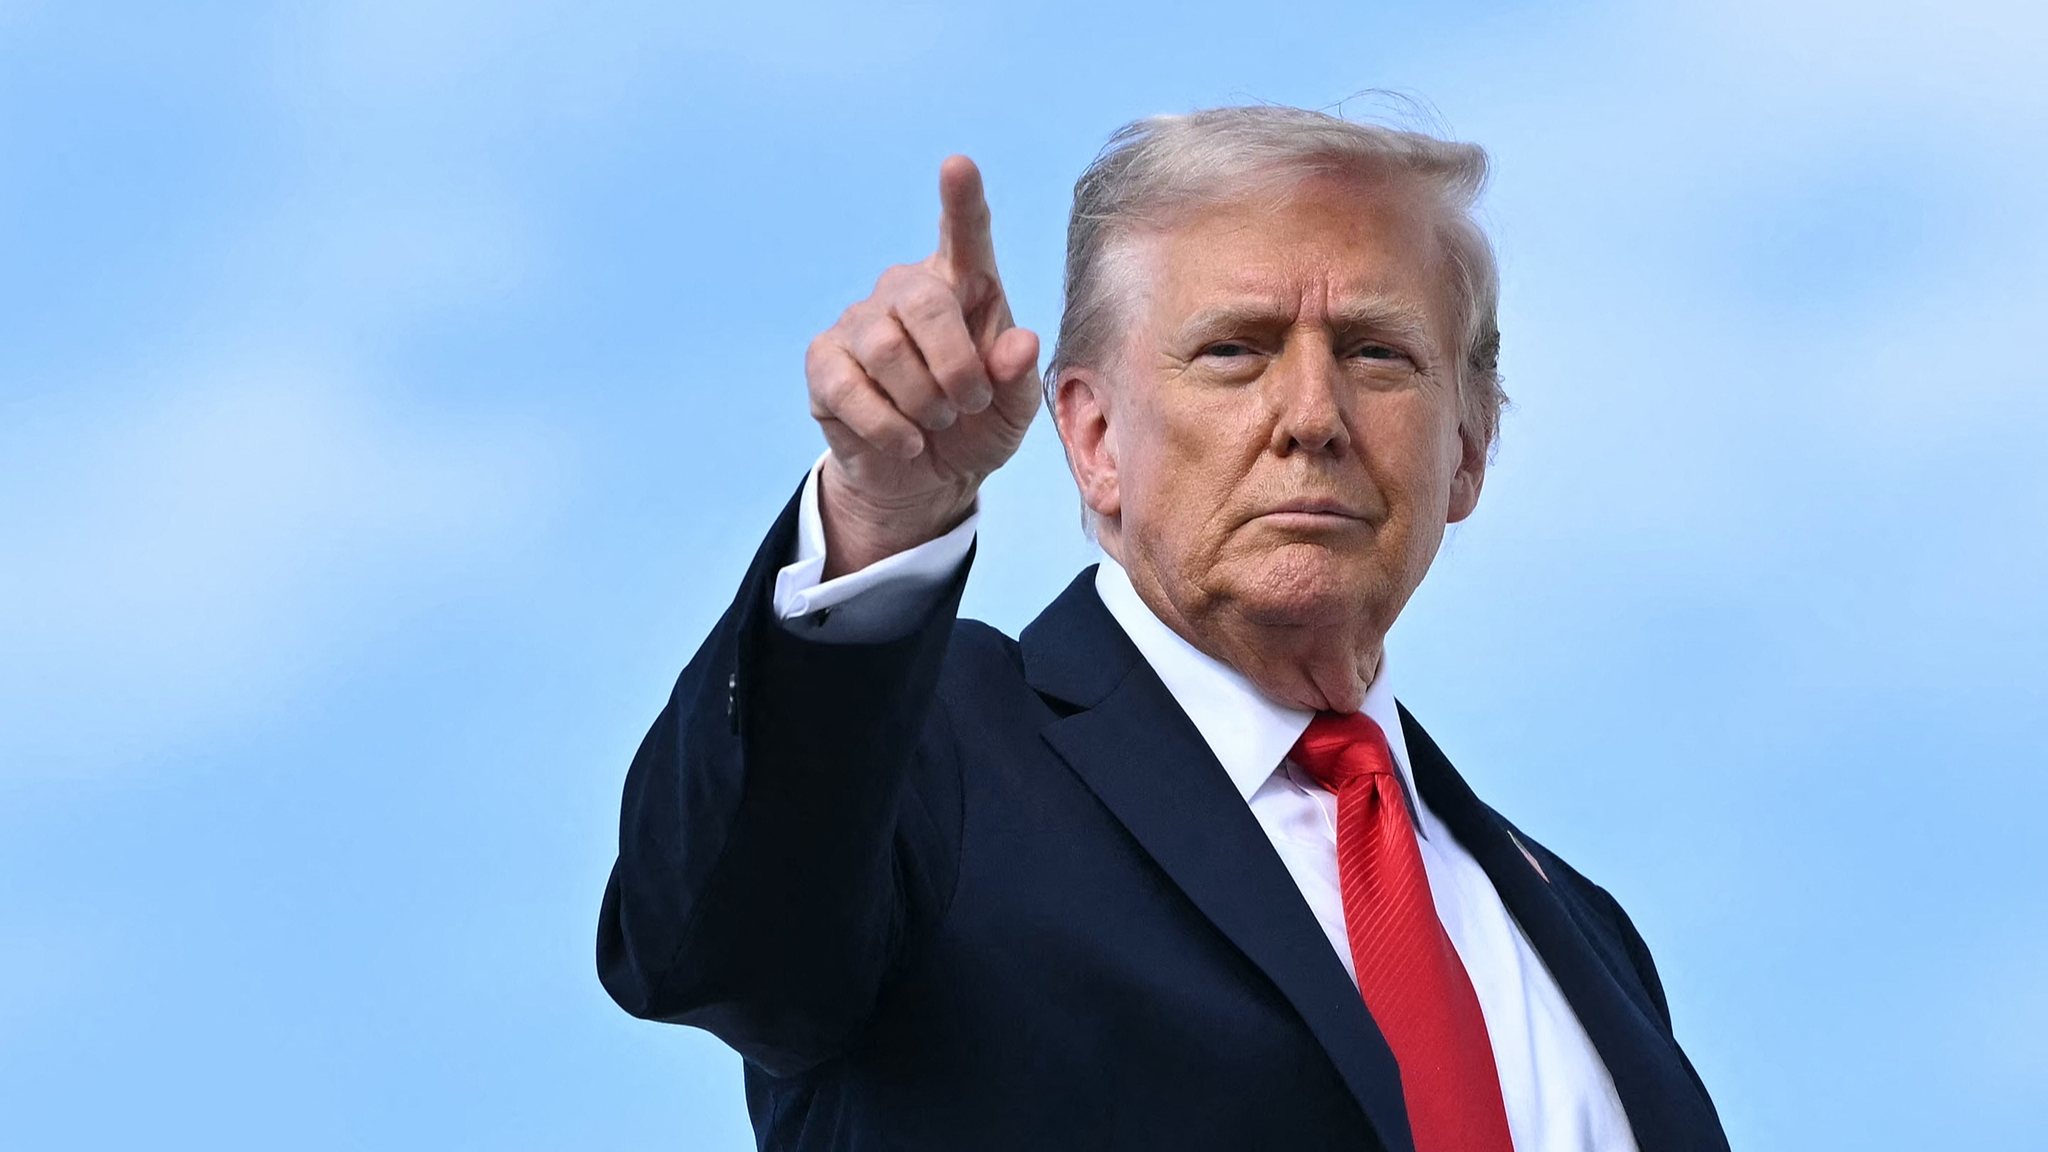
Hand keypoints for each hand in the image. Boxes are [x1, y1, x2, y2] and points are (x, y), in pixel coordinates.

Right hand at [806, 155, 1041, 576]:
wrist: (925, 478)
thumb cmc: (975, 426)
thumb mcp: (1012, 410)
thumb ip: (1018, 376)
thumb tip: (1020, 342)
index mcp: (965, 286)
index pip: (964, 235)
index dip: (961, 201)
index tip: (958, 166)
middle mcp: (907, 290)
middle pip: (925, 302)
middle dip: (955, 366)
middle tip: (968, 403)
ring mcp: (859, 322)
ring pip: (886, 349)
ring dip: (923, 401)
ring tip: (936, 423)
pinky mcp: (824, 361)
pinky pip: (849, 387)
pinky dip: (887, 426)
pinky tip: (906, 441)